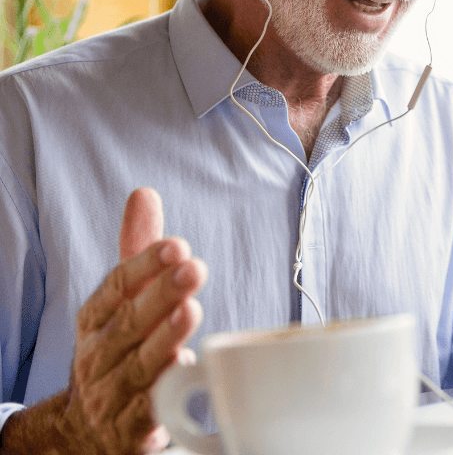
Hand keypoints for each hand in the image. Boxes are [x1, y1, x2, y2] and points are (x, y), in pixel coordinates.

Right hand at [61, 187, 206, 453]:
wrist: (88, 429)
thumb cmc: (118, 347)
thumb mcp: (122, 300)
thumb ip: (137, 250)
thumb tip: (144, 193)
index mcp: (94, 320)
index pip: (115, 287)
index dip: (144, 265)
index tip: (177, 245)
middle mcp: (98, 357)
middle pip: (129, 324)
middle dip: (161, 295)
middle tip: (193, 269)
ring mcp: (111, 397)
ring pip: (139, 367)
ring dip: (164, 339)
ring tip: (190, 312)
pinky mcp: (130, 433)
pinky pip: (145, 416)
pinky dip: (161, 397)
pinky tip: (184, 371)